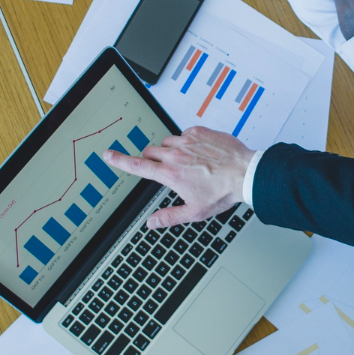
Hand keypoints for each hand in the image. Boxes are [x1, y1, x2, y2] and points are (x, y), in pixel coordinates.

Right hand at [103, 127, 251, 228]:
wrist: (245, 173)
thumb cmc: (223, 192)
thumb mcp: (195, 212)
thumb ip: (170, 216)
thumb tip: (151, 223)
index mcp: (170, 174)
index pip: (137, 166)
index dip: (119, 160)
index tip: (108, 155)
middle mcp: (175, 154)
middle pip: (150, 152)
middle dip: (152, 160)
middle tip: (167, 170)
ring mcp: (187, 140)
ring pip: (167, 142)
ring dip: (170, 150)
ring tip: (187, 163)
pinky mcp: (200, 131)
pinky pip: (184, 133)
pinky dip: (187, 141)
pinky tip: (200, 153)